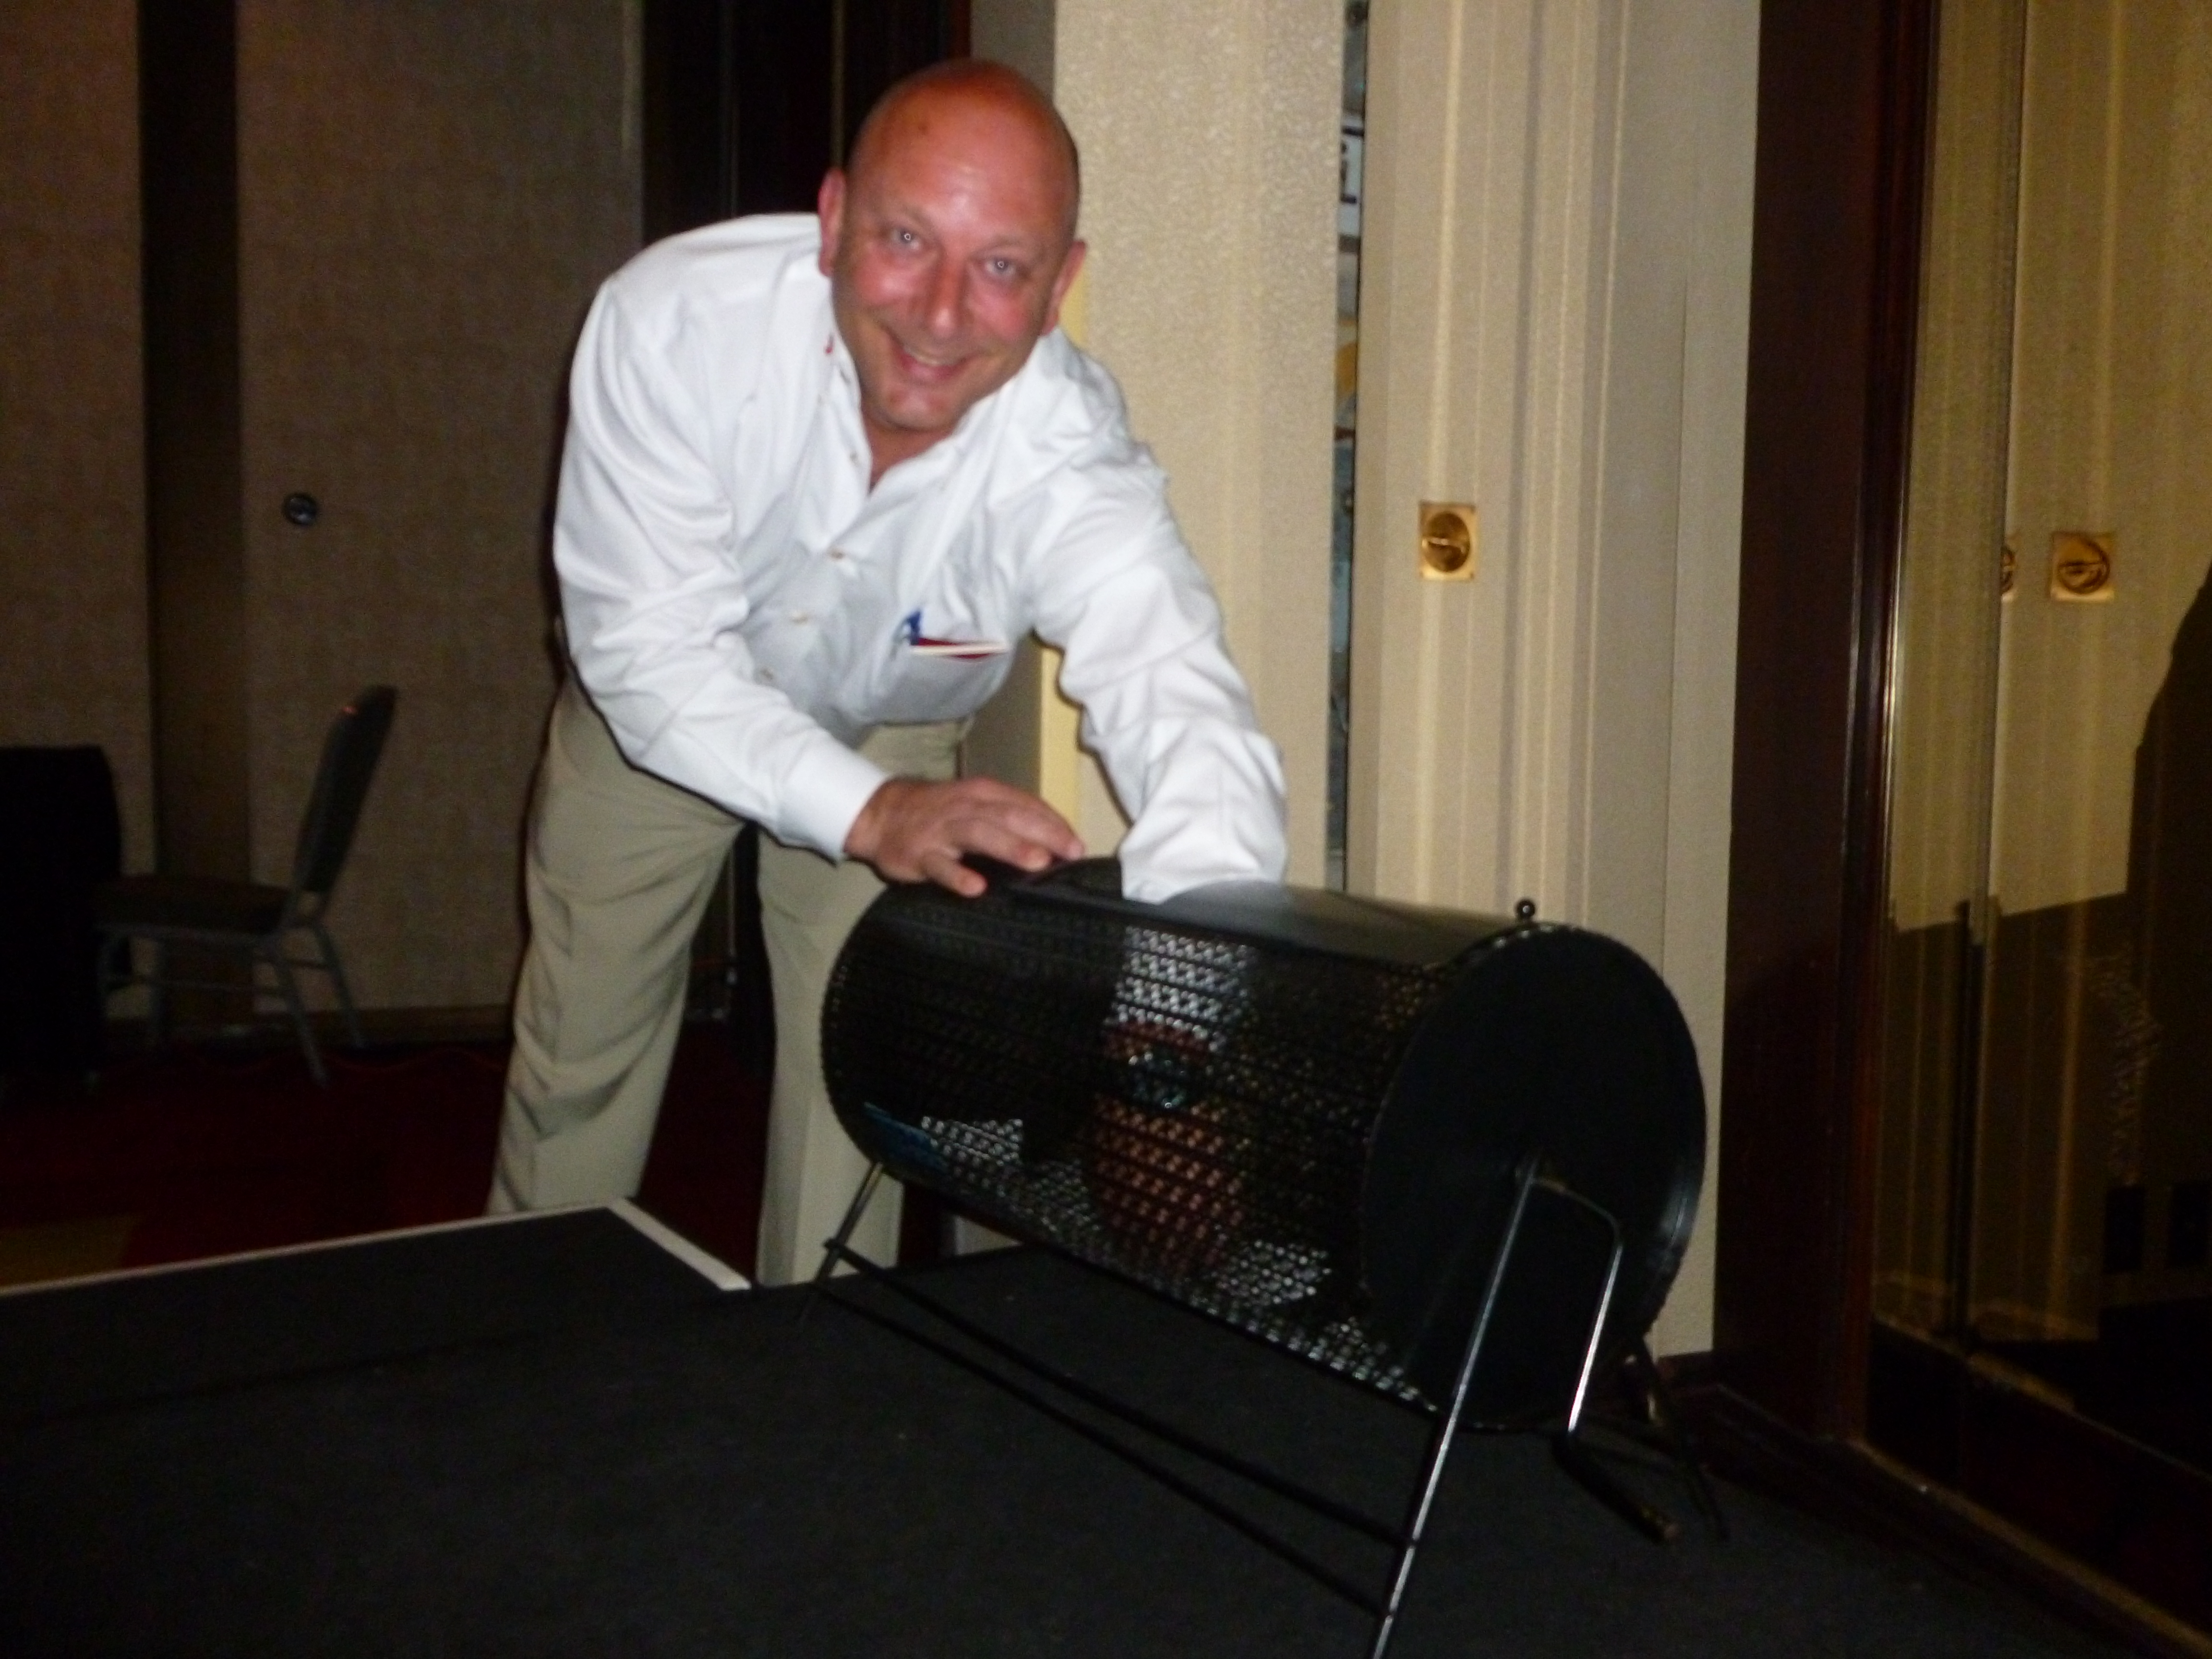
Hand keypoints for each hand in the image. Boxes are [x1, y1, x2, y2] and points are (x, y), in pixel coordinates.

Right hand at [844, 777, 1085, 896]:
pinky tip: (975, 887)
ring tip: (1037, 862)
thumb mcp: (974, 804)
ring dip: (1010, 847)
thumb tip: (1055, 842)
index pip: (1025, 804)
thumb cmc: (940, 812)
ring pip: (979, 834)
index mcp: (984, 793)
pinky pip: (939, 866)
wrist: (882, 813)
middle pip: (1009, 816)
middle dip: (1042, 833)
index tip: (1077, 845)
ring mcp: (941, 831)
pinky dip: (957, 875)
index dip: (1053, 823)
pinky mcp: (919, 854)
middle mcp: (966, 807)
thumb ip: (1010, 818)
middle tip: (1069, 852)